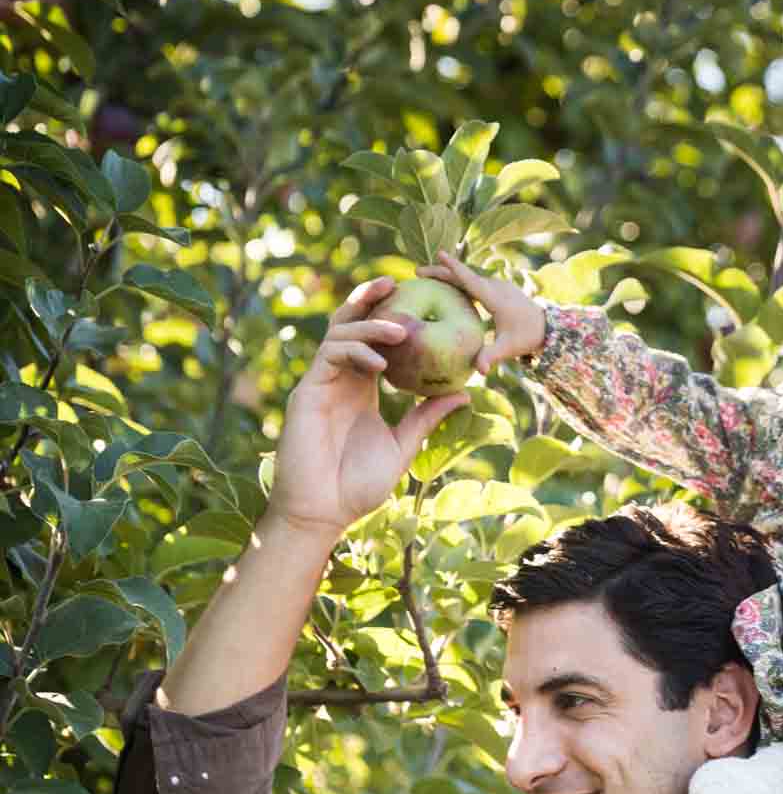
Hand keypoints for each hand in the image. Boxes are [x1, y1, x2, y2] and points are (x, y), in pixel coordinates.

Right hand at [266, 277, 467, 538]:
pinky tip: (379, 364)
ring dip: (370, 324)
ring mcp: (320, 383)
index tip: (422, 300)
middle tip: (400, 281)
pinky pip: (329, 356)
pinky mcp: (307, 392)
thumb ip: (426, 417)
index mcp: (360, 387)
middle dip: (371, 299)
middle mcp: (339, 378)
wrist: (323, 512)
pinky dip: (355, 352)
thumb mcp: (402, 446)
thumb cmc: (357, 486)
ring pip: (340, 334)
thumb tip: (464, 394)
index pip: (374, 340)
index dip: (392, 315)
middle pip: (351, 324)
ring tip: (402, 329)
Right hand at [418, 251, 545, 371]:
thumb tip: (479, 371)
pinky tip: (442, 285)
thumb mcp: (508, 348)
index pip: (471, 280)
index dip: (455, 269)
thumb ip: (491, 356)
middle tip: (417, 272)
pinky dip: (456, 281)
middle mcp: (494, 287)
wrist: (546, 327)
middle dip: (440, 272)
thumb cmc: (526, 337)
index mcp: (495, 298)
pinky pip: (472, 282)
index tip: (440, 255)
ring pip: (467, 277)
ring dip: (446, 275)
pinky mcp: (494, 288)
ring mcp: (495, 285)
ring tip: (423, 276)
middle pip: (463, 276)